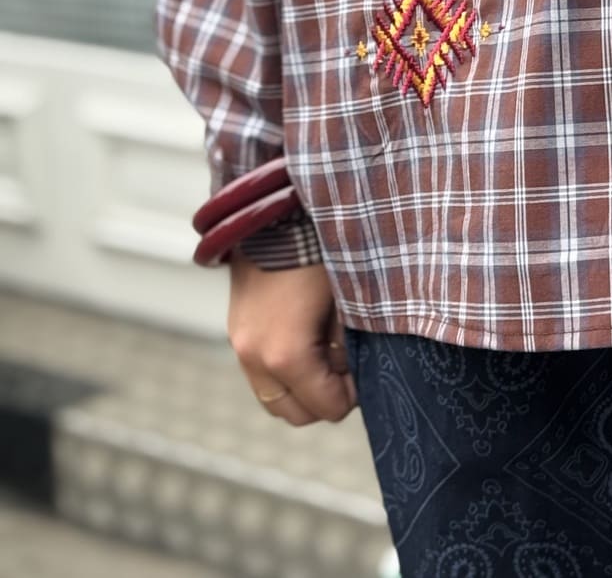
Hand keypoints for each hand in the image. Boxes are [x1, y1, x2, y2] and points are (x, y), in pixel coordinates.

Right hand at [227, 252, 357, 425]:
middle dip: (324, 398)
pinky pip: (259, 372)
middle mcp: (254, 358)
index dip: (350, 396)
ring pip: (273, 396)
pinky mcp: (234, 330)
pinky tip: (304, 337)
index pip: (326, 408)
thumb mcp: (348, 301)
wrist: (278, 212)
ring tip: (324, 351)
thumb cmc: (322, 252)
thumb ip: (350, 346)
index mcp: (286, 355)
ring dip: (300, 387)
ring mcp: (239, 345)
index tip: (363, 372)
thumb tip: (351, 372)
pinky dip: (282, 370)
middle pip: (294, 413)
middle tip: (345, 368)